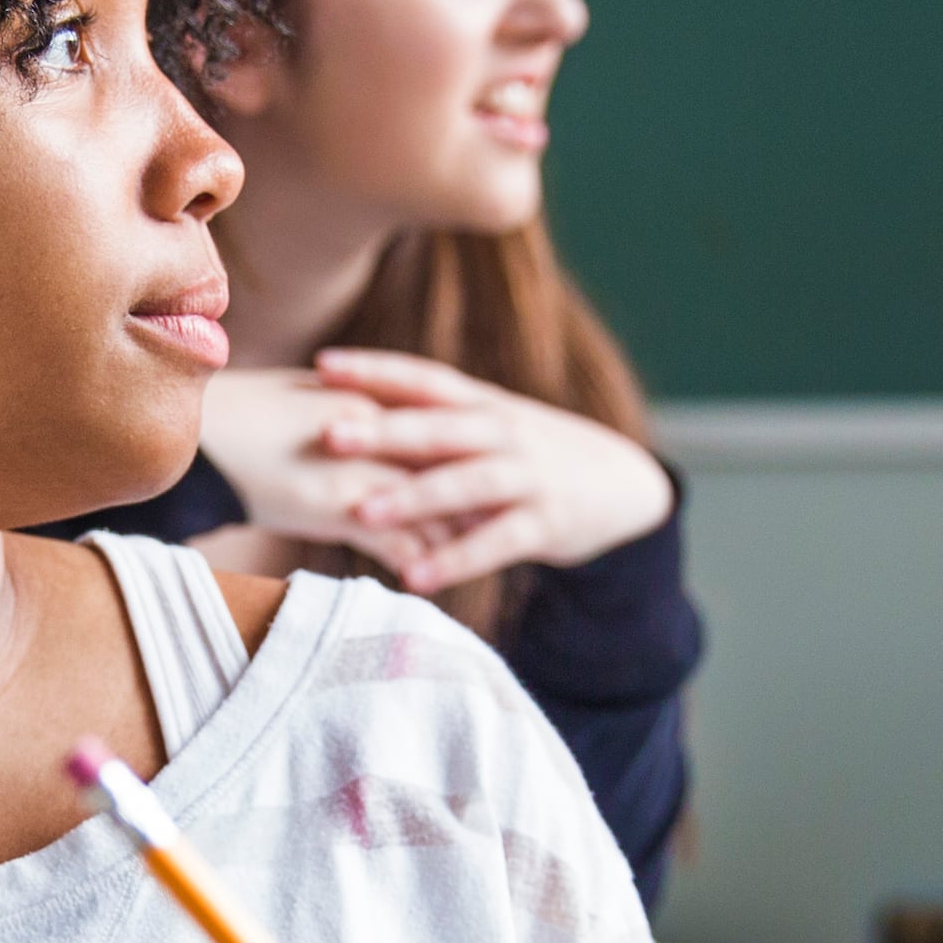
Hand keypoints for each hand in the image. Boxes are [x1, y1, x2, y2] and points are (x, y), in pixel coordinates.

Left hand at [198, 351, 673, 595]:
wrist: (621, 484)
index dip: (376, 368)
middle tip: (330, 435)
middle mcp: (503, 432)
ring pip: (466, 483)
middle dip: (384, 430)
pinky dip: (456, 561)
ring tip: (362, 515)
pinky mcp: (546, 523)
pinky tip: (415, 578)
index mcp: (481, 403)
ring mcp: (527, 477)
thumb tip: (345, 413)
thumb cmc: (529, 456)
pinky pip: (496, 543)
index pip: (424, 378)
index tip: (322, 364)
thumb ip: (428, 424)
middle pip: (439, 427)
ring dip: (414, 498)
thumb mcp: (486, 429)